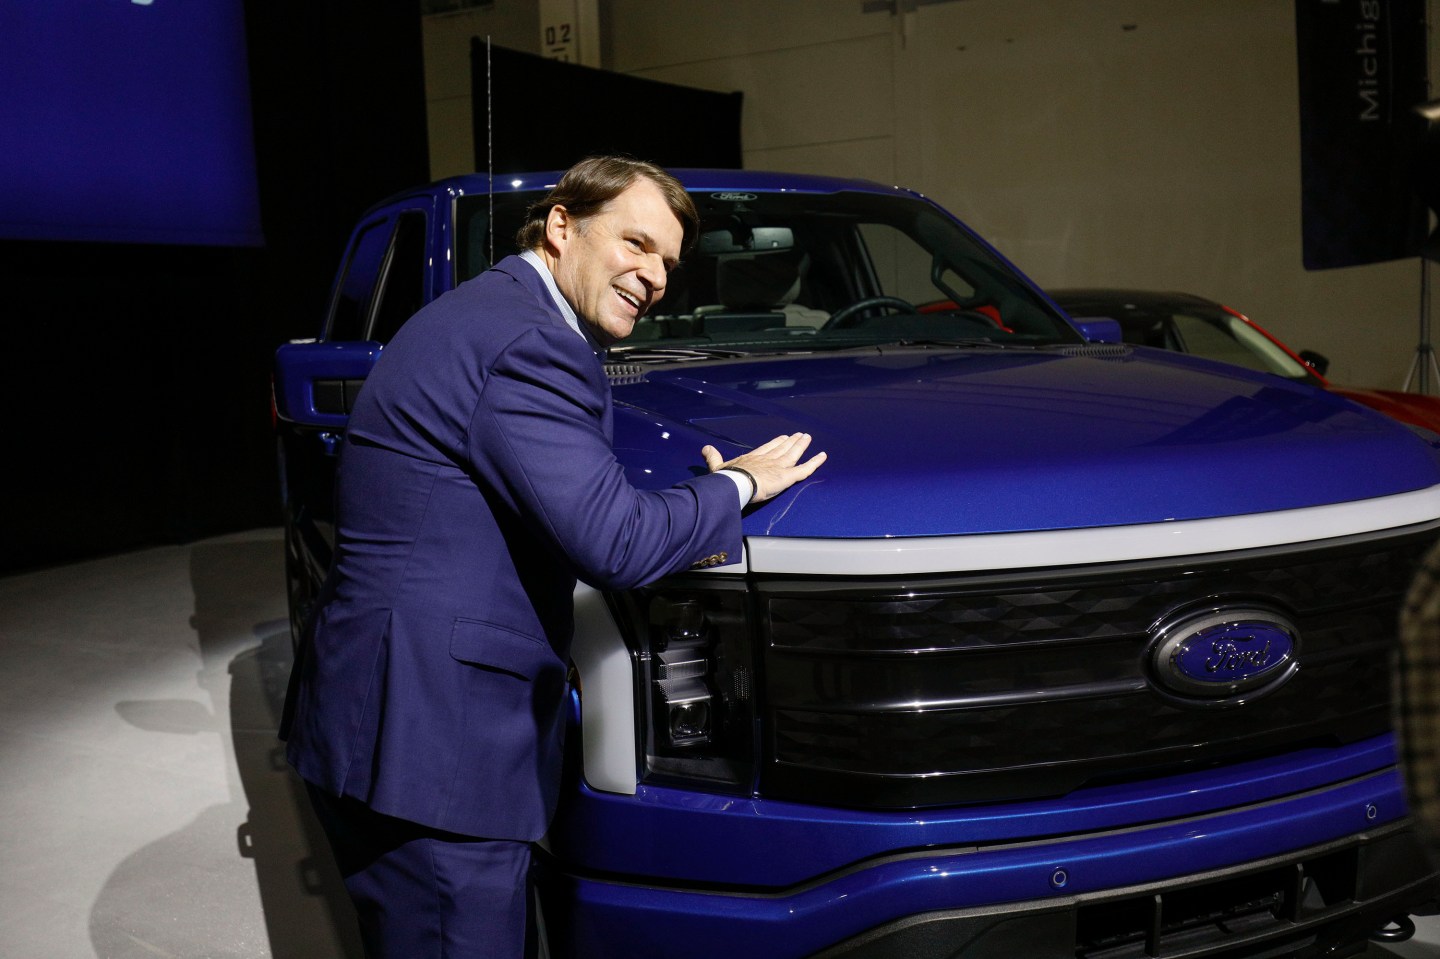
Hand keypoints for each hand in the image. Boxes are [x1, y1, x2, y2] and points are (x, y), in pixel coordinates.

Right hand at [702, 433, 826, 503]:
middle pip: (782, 448)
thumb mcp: (718, 467)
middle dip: (791, 442)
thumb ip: (713, 458)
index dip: (775, 443)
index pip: (767, 448)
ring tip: (808, 438)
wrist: (736, 483)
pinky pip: (805, 469)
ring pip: (793, 454)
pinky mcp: (787, 476)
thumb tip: (705, 448)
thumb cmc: (727, 479)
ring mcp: (779, 466)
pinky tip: (823, 456)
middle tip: (800, 435)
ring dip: (801, 446)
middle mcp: (768, 459)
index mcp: (752, 458)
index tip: (782, 437)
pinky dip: (815, 462)